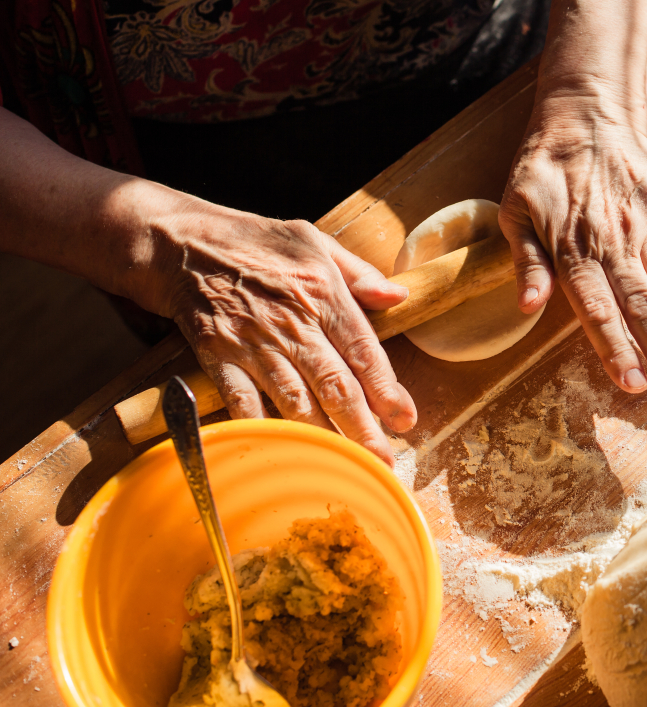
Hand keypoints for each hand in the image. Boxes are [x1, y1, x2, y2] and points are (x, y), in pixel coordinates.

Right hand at [155, 206, 415, 462]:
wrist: (181, 242)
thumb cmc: (254, 241)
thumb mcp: (314, 241)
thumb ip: (360, 273)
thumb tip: (398, 298)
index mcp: (323, 292)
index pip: (363, 349)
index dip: (386, 389)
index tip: (405, 419)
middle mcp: (292, 321)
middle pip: (334, 384)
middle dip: (363, 428)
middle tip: (384, 460)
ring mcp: (253, 342)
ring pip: (295, 401)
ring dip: (323, 437)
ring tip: (346, 465)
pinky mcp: (217, 356)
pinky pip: (243, 402)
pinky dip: (263, 429)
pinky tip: (285, 451)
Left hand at [499, 95, 646, 399]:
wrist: (584, 114)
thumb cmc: (543, 169)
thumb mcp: (515, 211)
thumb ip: (526, 261)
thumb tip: (527, 306)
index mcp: (575, 251)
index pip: (598, 310)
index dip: (617, 349)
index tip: (634, 385)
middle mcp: (616, 245)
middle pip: (643, 308)